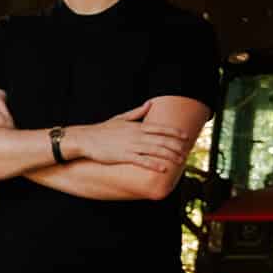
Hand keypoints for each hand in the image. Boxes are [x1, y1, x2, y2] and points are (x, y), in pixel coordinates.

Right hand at [68, 101, 193, 173]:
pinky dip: (154, 164)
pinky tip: (163, 168)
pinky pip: (142, 160)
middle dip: (176, 146)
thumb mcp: (120, 118)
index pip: (160, 128)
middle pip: (162, 140)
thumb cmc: (103, 130)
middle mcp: (136, 135)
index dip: (175, 132)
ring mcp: (130, 146)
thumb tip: (149, 104)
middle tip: (186, 153)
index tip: (186, 136)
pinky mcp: (123, 156)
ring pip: (155, 150)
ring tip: (180, 161)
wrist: (86, 139)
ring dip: (170, 155)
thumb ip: (137, 112)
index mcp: (137, 126)